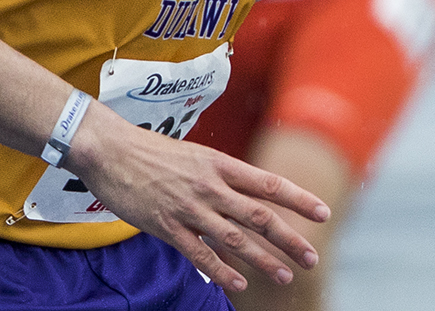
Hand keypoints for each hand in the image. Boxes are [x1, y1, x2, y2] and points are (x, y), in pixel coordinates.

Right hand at [66, 104, 329, 291]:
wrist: (110, 150)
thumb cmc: (153, 152)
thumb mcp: (197, 156)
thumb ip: (223, 176)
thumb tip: (249, 194)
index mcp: (222, 165)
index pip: (270, 184)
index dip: (299, 199)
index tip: (323, 213)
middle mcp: (211, 187)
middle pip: (260, 216)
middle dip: (290, 239)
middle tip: (312, 258)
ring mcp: (189, 208)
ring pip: (236, 239)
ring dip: (264, 260)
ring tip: (286, 275)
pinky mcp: (166, 227)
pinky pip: (200, 254)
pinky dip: (222, 272)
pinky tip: (240, 285)